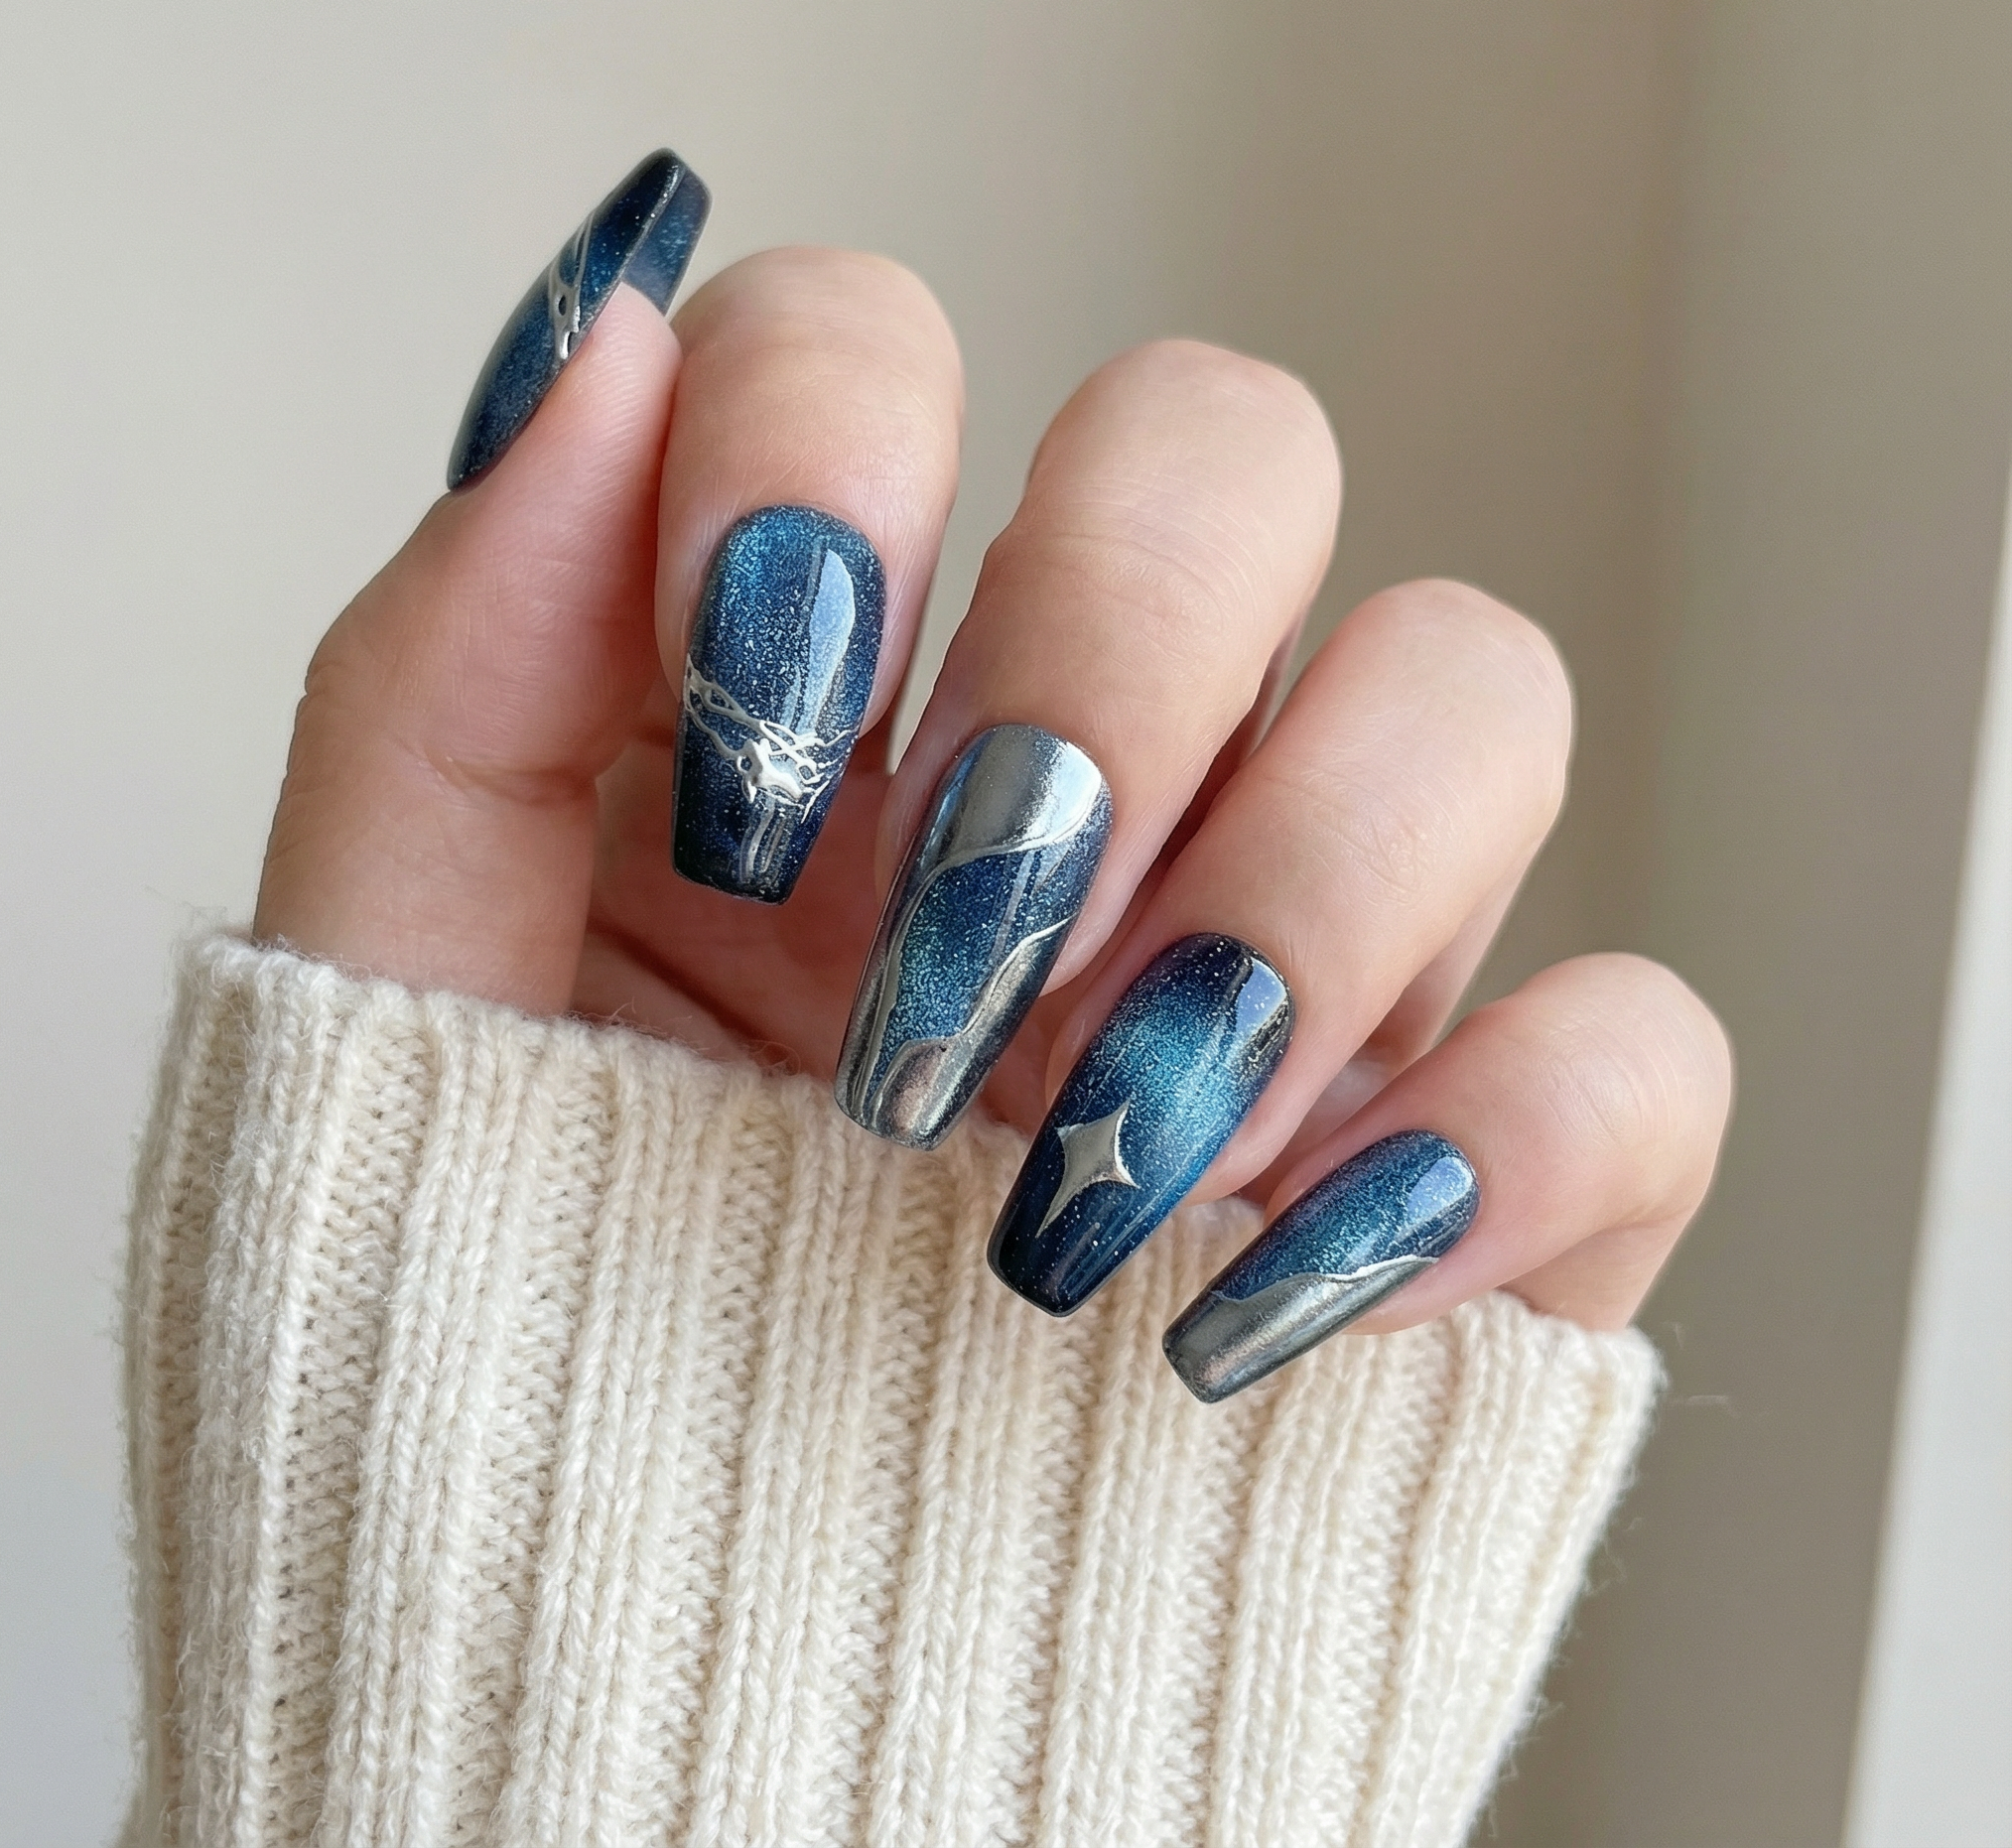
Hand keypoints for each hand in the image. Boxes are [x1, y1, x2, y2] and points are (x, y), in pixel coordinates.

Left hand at [255, 237, 1728, 1392]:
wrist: (671, 1689)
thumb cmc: (510, 1347)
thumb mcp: (400, 1012)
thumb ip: (443, 676)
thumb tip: (594, 342)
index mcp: (822, 692)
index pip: (872, 344)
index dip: (824, 462)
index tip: (749, 757)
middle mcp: (1084, 763)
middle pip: (1230, 441)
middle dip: (1109, 650)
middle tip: (953, 952)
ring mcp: (1293, 943)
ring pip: (1471, 681)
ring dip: (1300, 897)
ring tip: (1094, 1159)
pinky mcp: (1459, 1160)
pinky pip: (1631, 1041)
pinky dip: (1501, 1147)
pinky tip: (1284, 1289)